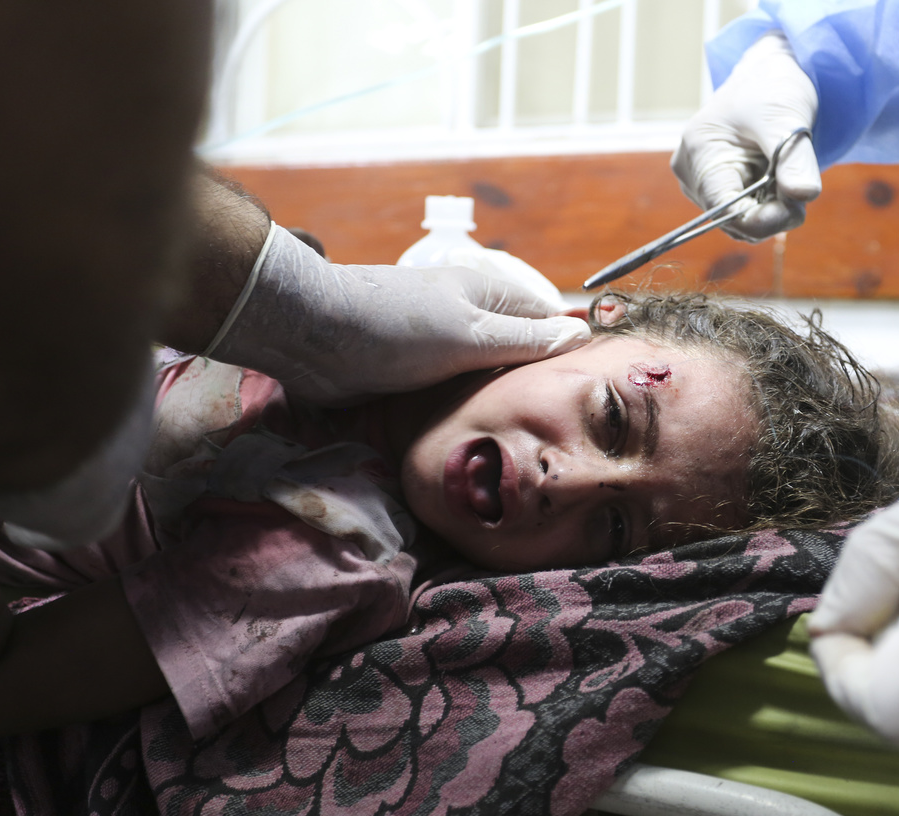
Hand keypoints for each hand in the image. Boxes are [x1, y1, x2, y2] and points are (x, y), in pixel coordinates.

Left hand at [211, 227, 590, 403]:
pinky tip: (477, 432)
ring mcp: (442, 344)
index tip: (584, 395)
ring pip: (487, 376)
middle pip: (519, 352)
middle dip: (533, 383)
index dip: (568, 354)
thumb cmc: (397, 329)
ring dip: (498, 400)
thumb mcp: (473, 336)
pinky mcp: (416, 370)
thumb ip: (527, 340)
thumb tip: (582, 335)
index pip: (549, 322)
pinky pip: (455, 391)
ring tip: (521, 436)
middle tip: (555, 427)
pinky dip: (466, 408)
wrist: (313, 337)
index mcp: (491, 296)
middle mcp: (471, 317)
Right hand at [672, 30, 819, 241]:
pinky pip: (744, 214)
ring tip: (787, 173)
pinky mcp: (715, 188)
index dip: (764, 219)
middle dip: (772, 212)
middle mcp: (691, 174)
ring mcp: (700, 184)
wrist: (767, 77)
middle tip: (799, 182)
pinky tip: (776, 178)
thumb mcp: (787, 118)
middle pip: (733, 221)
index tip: (798, 207)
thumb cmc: (772, 88)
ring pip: (741, 222)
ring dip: (772, 209)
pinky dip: (767, 205)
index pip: (725, 211)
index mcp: (699, 153)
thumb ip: (794, 159)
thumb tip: (803, 195)